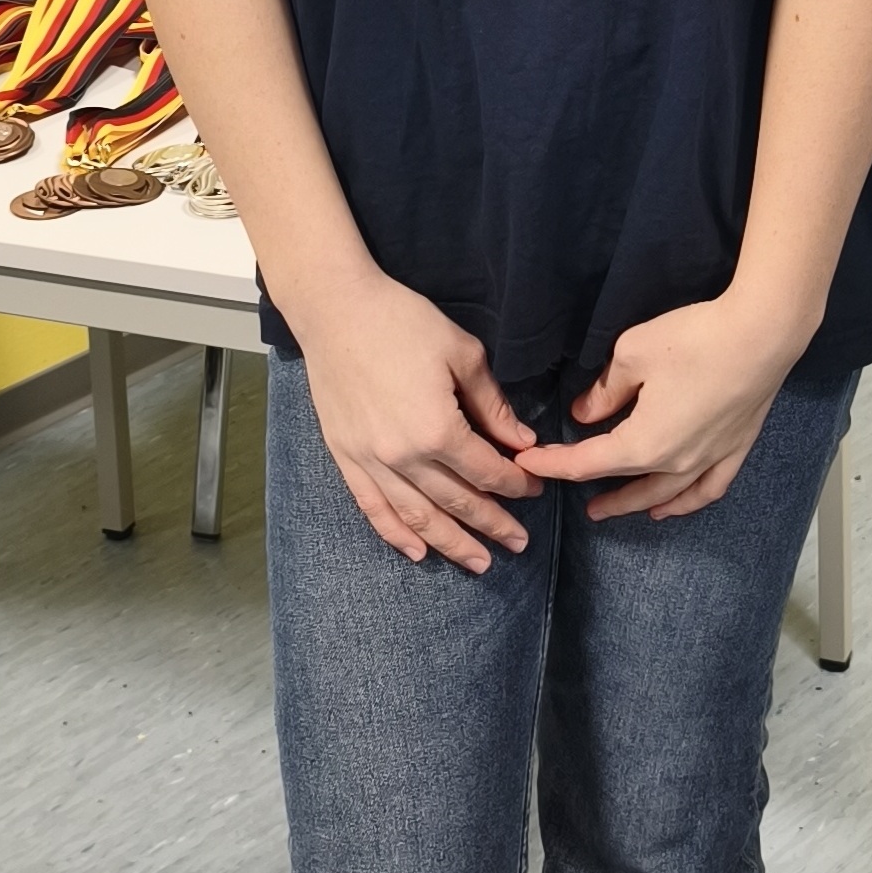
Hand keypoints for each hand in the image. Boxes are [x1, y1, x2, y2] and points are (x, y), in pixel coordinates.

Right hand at [295, 269, 540, 571]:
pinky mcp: (344, 457)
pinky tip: (417, 552)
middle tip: (519, 543)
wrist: (336, 310)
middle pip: (456, 502)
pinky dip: (396, 534)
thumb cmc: (403, 322)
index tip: (534, 488)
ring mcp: (370, 461)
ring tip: (479, 562)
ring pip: (418, 516)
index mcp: (438, 429)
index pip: (486, 470)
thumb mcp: (463, 354)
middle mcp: (404, 456)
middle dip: (492, 524)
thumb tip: (522, 441)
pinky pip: (373, 507)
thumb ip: (493, 405)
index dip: (515, 483)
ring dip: (451, 543)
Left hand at [541, 288, 808, 521]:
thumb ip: (605, 390)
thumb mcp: (632, 354)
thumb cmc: (694, 340)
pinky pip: (706, 489)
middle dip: (587, 483)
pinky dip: (684, 502)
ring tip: (608, 509)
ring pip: (664, 494)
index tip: (527, 460)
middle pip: (623, 480)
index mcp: (643, 444)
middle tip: (558, 482)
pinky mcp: (736, 448)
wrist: (762, 334)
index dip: (553, 462)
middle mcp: (676, 462)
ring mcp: (709, 459)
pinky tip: (670, 507)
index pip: (586, 462)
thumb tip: (585, 413)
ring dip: (632, 503)